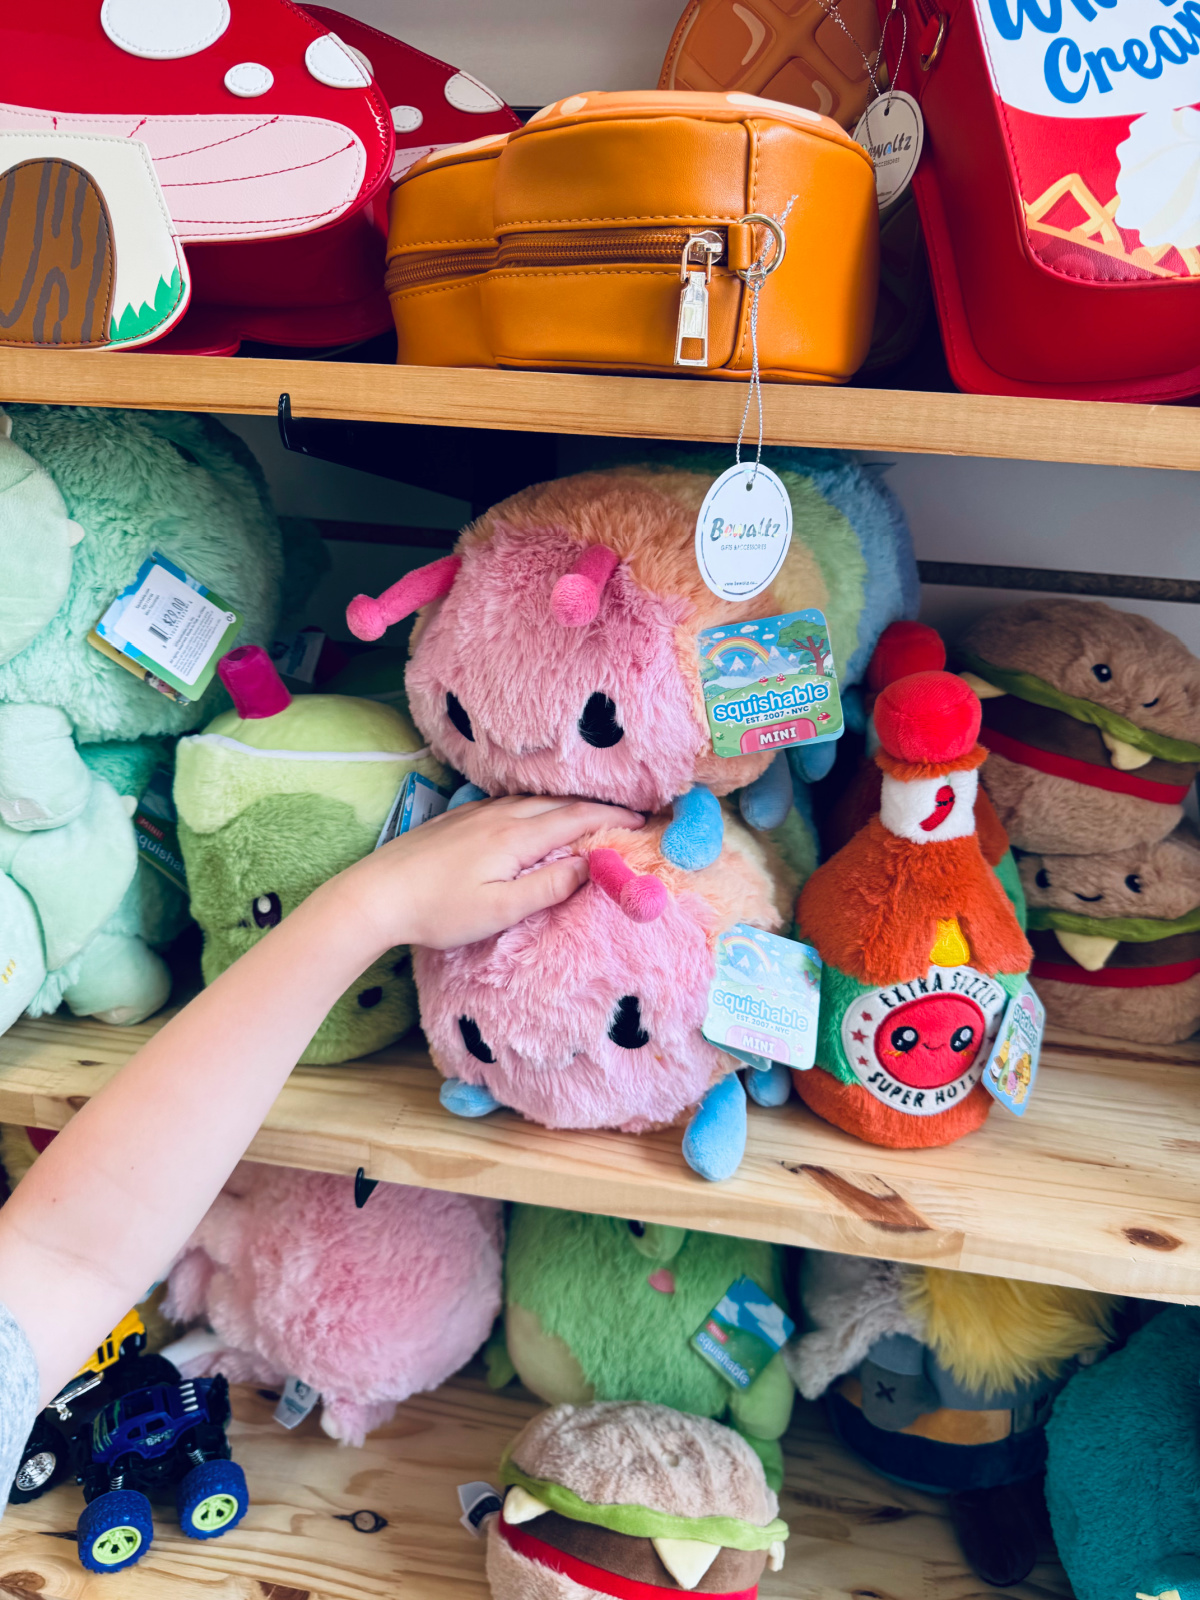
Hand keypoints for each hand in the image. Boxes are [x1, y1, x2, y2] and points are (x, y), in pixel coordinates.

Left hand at [328, 795, 644, 952]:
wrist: (376, 894)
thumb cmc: (438, 911)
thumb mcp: (499, 909)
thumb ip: (548, 886)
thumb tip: (590, 864)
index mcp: (516, 837)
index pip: (577, 819)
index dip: (613, 820)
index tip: (642, 822)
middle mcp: (500, 816)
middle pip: (560, 804)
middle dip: (598, 808)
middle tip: (628, 817)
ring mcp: (477, 813)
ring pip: (535, 800)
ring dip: (568, 805)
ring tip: (591, 814)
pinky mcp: (459, 818)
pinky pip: (512, 802)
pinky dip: (539, 806)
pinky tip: (536, 814)